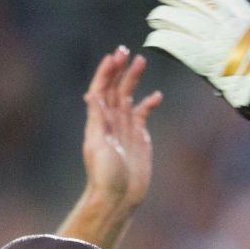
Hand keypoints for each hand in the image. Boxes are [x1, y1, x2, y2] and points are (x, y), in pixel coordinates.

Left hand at [80, 46, 162, 209]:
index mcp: (99, 120)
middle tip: (126, 51)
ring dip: (133, 79)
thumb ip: (97, 120)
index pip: (101, 89)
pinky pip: (143, 114)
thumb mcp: (98, 146)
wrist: (118, 198)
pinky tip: (157, 96)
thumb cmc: (105, 175)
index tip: (114, 56)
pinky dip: (149, 103)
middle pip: (115, 88)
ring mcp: (125, 127)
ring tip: (141, 61)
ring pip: (129, 96)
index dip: (106, 72)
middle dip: (120, 69)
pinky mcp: (139, 137)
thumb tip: (92, 93)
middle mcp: (111, 120)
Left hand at [144, 0, 249, 143]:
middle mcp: (228, 23)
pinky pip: (176, 43)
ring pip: (182, 19)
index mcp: (248, 19)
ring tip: (154, 18)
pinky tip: (152, 40)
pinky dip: (162, 40)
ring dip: (165, 16)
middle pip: (196, 1)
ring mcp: (215, 39)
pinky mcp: (203, 58)